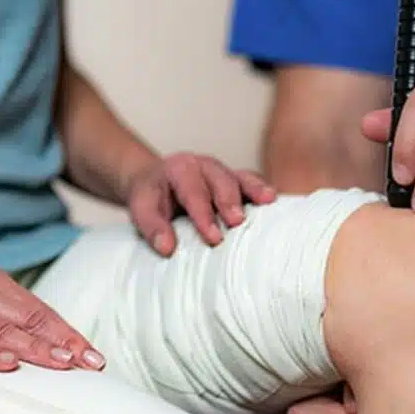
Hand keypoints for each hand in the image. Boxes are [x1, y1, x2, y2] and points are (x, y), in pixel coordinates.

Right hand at [0, 252, 104, 372]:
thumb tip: (39, 330)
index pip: (38, 310)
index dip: (67, 332)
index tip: (92, 354)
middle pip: (28, 320)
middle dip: (63, 342)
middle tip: (90, 363)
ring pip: (2, 331)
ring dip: (35, 348)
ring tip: (63, 364)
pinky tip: (8, 364)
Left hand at [125, 152, 275, 256]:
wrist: (156, 180)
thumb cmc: (152, 198)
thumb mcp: (140, 209)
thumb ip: (151, 227)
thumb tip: (167, 248)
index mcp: (180, 169)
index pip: (193, 191)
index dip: (203, 214)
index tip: (213, 237)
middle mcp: (204, 165)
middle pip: (220, 180)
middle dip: (229, 201)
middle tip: (237, 222)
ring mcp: (223, 171)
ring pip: (240, 177)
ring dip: (254, 189)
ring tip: (267, 201)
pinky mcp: (235, 180)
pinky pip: (252, 181)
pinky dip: (262, 189)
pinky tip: (274, 200)